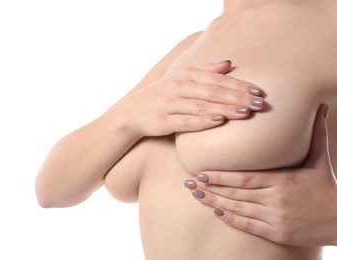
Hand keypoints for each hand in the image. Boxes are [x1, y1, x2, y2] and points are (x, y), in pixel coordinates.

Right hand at [120, 61, 264, 136]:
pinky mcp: (163, 120)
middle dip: (238, 97)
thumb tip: (229, 63)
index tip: (259, 92)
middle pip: (213, 91)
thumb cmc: (165, 94)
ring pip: (202, 106)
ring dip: (226, 109)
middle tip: (259, 104)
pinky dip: (203, 121)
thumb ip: (205, 71)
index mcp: (186, 74)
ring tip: (246, 112)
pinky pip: (186, 121)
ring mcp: (169, 103)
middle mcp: (178, 86)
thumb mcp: (182, 78)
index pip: (217, 79)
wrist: (134, 111)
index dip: (239, 85)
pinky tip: (220, 122)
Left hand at [185, 105, 336, 246]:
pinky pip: (249, 226)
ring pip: (239, 209)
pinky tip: (216, 212)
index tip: (201, 172)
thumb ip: (317, 133)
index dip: (220, 176)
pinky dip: (232, 219)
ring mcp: (276, 218)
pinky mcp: (278, 234)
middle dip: (210, 188)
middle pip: (236, 193)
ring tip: (196, 196)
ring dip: (214, 203)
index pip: (244, 178)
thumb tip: (322, 106)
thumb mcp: (320, 159)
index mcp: (283, 180)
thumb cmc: (326, 186)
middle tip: (189, 183)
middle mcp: (276, 199)